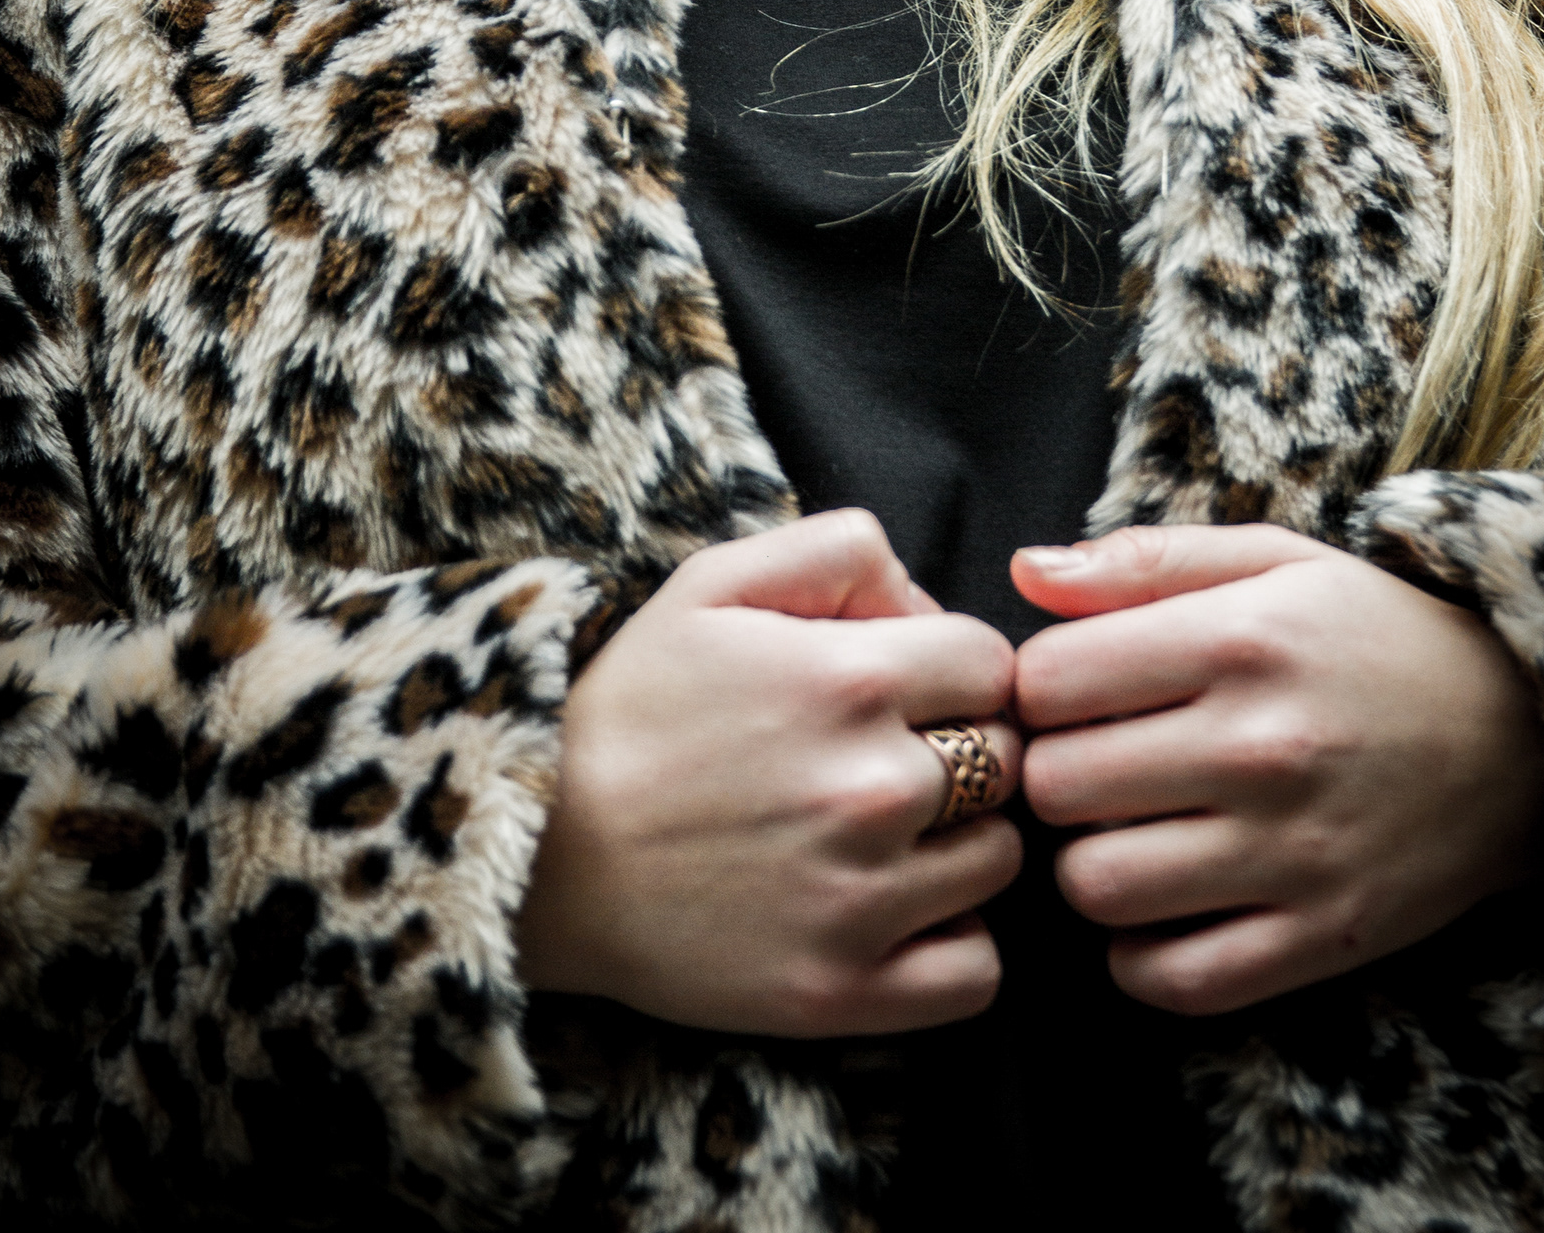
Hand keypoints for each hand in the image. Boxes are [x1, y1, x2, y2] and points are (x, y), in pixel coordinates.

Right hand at [518, 509, 1022, 1037]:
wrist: (533, 850)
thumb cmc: (629, 707)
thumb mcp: (714, 582)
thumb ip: (837, 551)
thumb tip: (924, 598)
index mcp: (852, 679)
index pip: (995, 664)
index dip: (957, 669)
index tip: (912, 687)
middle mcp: (875, 788)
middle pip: (1010, 759)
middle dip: (966, 747)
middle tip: (894, 757)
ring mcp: (863, 899)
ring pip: (1002, 860)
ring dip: (962, 843)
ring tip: (885, 834)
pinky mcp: (843, 992)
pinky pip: (977, 971)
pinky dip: (956, 945)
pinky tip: (899, 912)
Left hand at [1012, 525, 1543, 1015]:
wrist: (1526, 735)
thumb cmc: (1374, 634)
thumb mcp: (1272, 559)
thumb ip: (1143, 561)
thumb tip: (1025, 572)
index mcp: (1238, 641)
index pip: (1048, 681)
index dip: (1038, 686)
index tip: (1072, 691)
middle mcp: (1261, 748)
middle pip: (1059, 787)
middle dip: (1056, 772)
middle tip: (1095, 761)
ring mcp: (1293, 854)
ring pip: (1098, 886)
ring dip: (1090, 861)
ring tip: (1127, 829)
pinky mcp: (1322, 937)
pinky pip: (1173, 980)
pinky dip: (1140, 955)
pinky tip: (1162, 906)